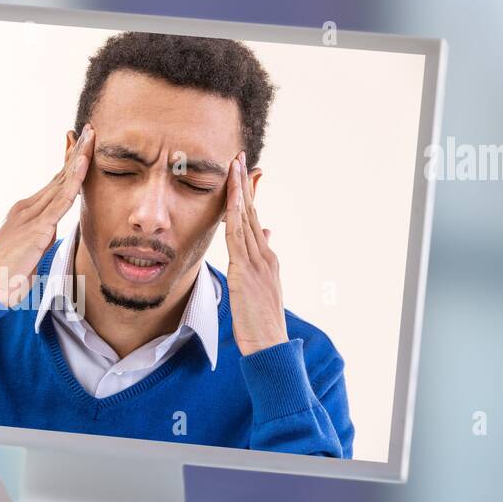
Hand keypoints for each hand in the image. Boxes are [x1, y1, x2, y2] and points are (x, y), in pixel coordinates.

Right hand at [0, 124, 94, 305]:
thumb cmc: (5, 275)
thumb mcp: (28, 251)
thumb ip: (41, 236)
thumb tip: (51, 229)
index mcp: (24, 213)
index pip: (52, 184)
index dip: (67, 163)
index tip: (79, 145)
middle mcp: (27, 208)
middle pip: (58, 176)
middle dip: (76, 152)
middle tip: (90, 130)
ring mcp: (32, 215)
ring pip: (62, 182)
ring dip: (79, 157)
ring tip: (92, 136)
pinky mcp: (38, 227)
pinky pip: (61, 200)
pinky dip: (74, 180)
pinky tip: (84, 163)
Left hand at [224, 152, 287, 356]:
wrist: (269, 345)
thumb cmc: (261, 322)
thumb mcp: (263, 288)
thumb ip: (262, 261)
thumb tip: (268, 235)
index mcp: (267, 259)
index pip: (255, 220)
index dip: (249, 195)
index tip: (244, 172)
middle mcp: (265, 255)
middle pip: (252, 213)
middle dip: (244, 184)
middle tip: (239, 157)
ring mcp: (258, 262)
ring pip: (246, 220)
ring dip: (239, 192)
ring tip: (234, 166)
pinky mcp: (247, 272)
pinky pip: (239, 239)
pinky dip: (236, 217)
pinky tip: (232, 200)